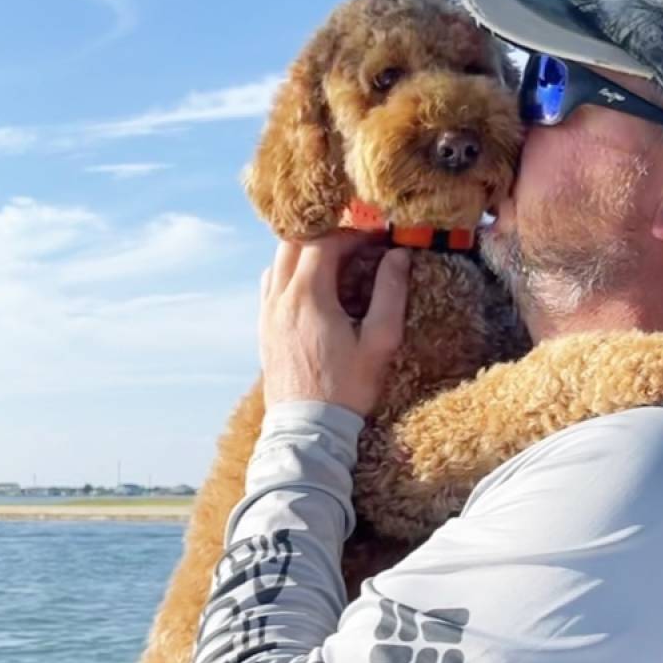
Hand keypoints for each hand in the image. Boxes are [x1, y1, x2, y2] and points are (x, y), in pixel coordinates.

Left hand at [259, 230, 410, 418]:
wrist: (308, 428)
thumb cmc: (346, 388)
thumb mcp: (379, 342)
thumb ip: (390, 294)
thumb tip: (398, 256)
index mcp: (308, 296)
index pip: (325, 242)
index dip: (354, 234)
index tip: (378, 240)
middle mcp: (280, 298)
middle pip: (295, 242)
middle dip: (327, 236)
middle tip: (356, 246)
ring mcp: (267, 313)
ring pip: (279, 261)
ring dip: (305, 253)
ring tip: (335, 263)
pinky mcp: (264, 328)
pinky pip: (271, 284)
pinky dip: (290, 273)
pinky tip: (313, 289)